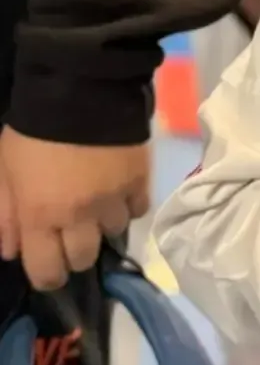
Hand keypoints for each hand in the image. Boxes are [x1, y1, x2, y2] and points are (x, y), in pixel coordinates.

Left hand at [0, 127, 150, 289]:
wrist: (80, 88)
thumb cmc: (32, 131)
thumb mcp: (4, 171)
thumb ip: (5, 214)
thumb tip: (11, 252)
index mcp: (40, 216)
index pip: (47, 272)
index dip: (47, 277)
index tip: (48, 267)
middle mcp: (79, 216)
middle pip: (84, 259)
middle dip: (75, 252)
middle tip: (71, 233)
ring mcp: (114, 199)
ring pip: (113, 233)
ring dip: (102, 224)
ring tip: (96, 204)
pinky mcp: (140, 180)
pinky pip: (138, 208)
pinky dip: (127, 205)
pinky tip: (118, 191)